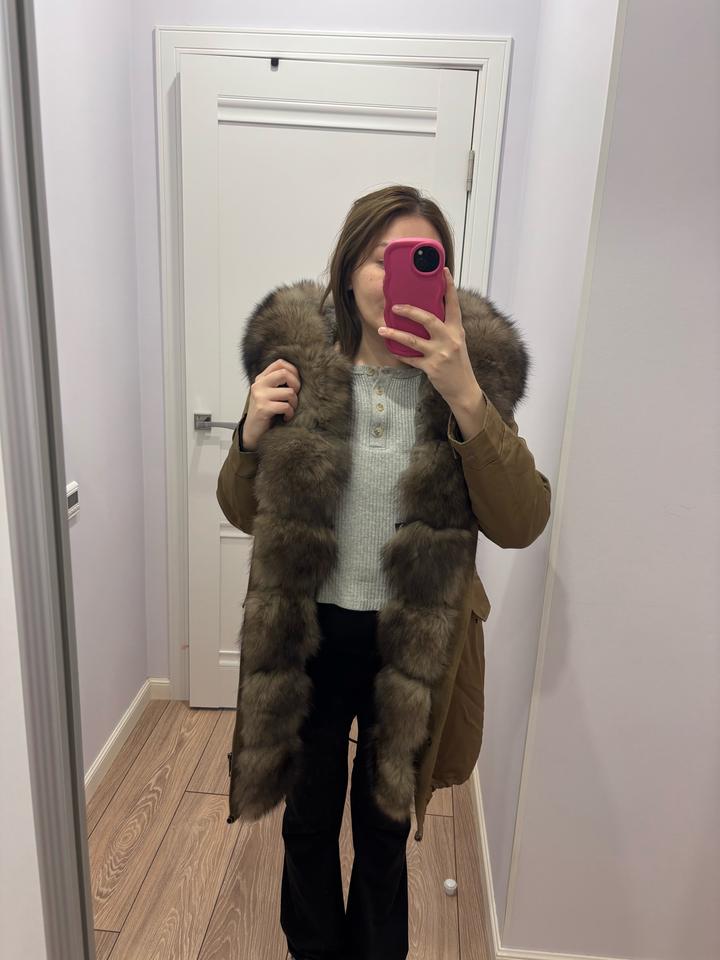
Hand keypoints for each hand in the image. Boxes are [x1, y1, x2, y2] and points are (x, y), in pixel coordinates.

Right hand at [243, 359, 300, 449]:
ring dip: (294, 403)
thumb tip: (298, 375)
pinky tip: (286, 417)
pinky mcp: (263, 409)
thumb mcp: (270, 393)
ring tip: (290, 409)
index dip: (293, 371)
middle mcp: (259, 385)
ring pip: (289, 392)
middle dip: (296, 385)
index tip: (296, 383)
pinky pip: (286, 407)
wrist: (253, 431)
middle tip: (295, 396)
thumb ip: (279, 383)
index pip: (280, 363)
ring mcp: (260, 396)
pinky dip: (290, 413)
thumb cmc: (266, 412)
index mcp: (261, 378)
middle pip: (284, 373)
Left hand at [378, 268, 479, 406]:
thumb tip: (426, 314)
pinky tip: (392, 349)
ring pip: (413, 341)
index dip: (449, 287)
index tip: (444, 271)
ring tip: (381, 330)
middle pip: (428, 319)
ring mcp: (440, 354)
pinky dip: (400, 354)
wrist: (464, 388)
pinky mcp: (431, 368)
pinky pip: (411, 359)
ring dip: (395, 335)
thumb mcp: (457, 342)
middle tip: (394, 307)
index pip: (453, 304)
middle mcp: (449, 339)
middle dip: (409, 311)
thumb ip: (445, 328)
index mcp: (457, 330)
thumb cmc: (458, 363)